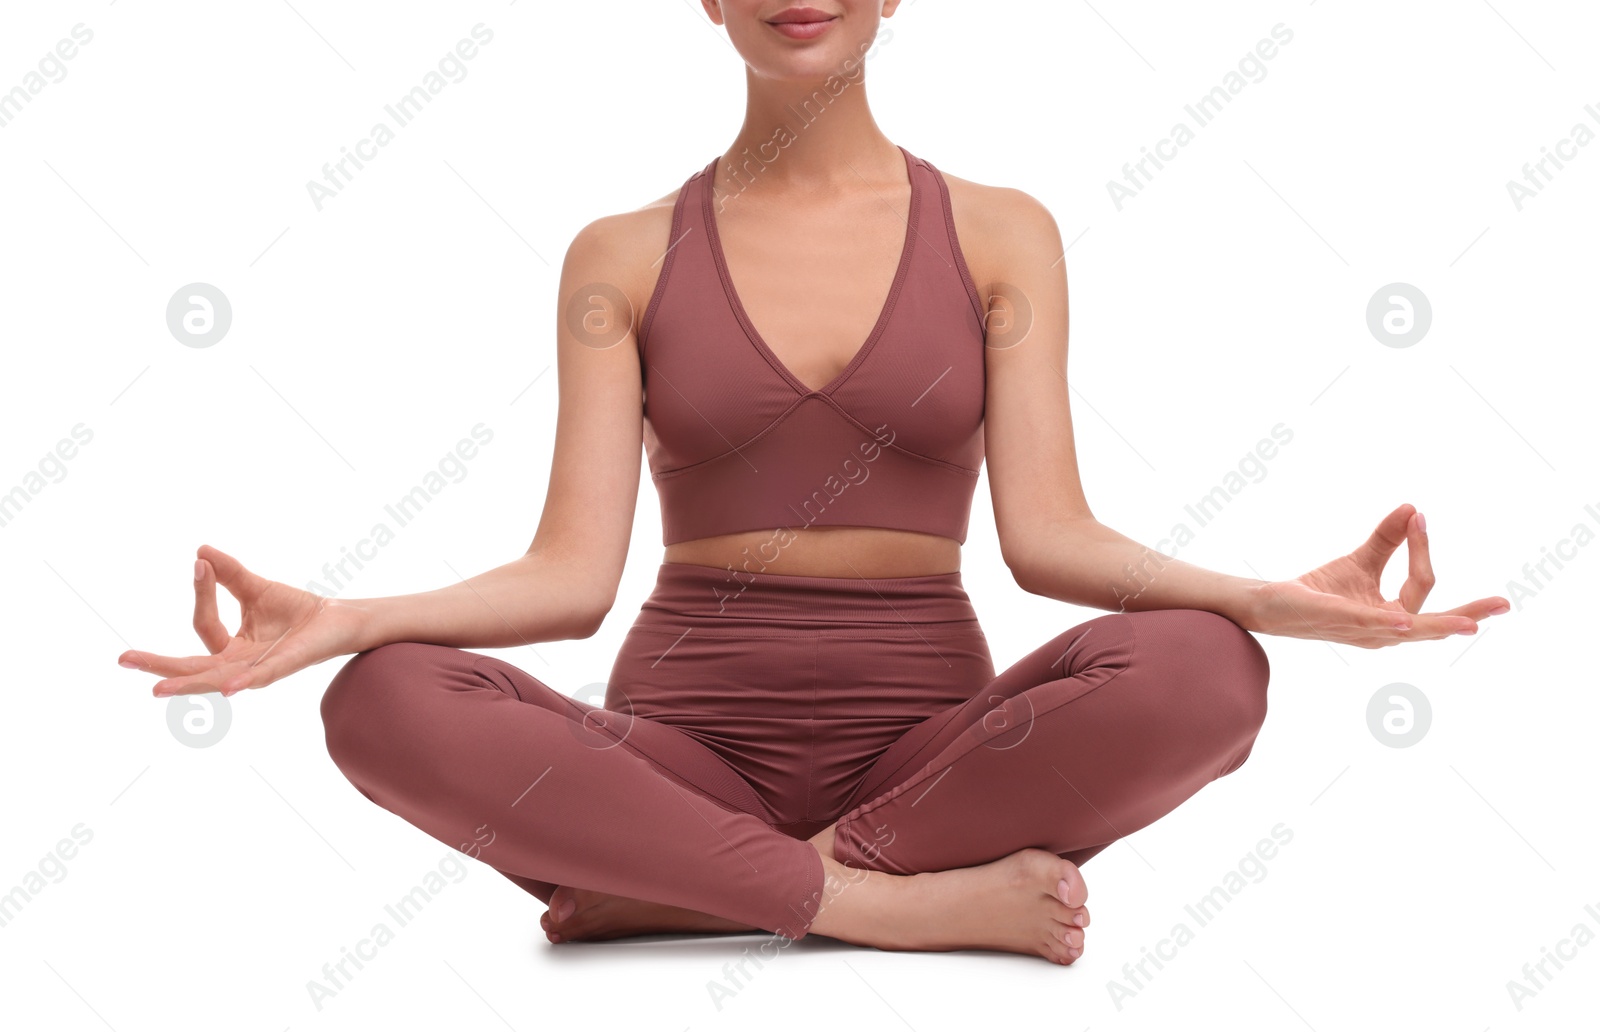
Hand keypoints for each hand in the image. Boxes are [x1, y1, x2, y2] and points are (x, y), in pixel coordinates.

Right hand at [118, 545, 368, 695]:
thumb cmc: (297, 610)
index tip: (201, 563)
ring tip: (159, 690)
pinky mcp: (286, 665)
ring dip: (189, 683)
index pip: (203, 624)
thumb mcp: (255, 588)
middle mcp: (241, 663)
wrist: (339, 618)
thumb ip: (228, 574)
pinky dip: (243, 682)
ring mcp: (261, 668)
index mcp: (232, 647)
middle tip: (124, 659)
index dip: (200, 592)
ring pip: (218, 678)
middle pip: (193, 668)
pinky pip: (261, 677)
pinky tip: (226, 688)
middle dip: (159, 666)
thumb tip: (200, 552)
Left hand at [1241, 503, 1509, 648]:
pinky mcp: (1339, 621)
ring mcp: (1363, 631)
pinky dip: (1389, 621)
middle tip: (1504, 604)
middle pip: (1433, 623)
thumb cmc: (1318, 590)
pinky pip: (1369, 623)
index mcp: (1392, 619)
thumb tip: (1412, 508)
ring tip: (1469, 624)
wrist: (1271, 604)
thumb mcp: (1360, 561)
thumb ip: (1387, 540)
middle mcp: (1384, 633)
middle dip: (1469, 614)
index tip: (1418, 516)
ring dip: (1440, 625)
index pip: (1422, 584)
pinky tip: (1405, 621)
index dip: (1421, 548)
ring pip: (1409, 628)